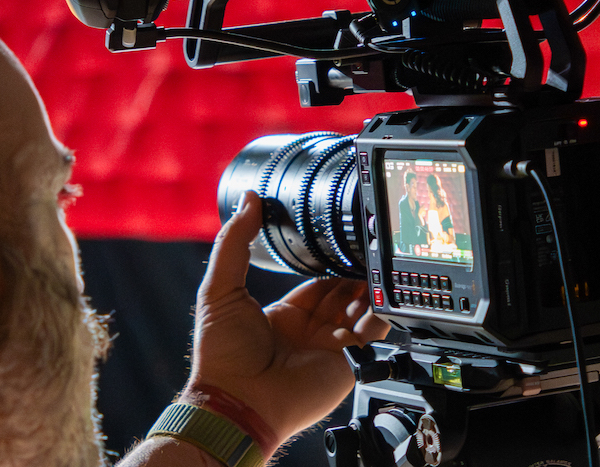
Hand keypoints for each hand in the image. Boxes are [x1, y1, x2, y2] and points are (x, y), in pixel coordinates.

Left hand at [187, 191, 388, 452]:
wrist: (237, 399)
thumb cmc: (222, 353)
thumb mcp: (220, 288)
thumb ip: (233, 242)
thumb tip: (248, 200)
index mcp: (285, 315)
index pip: (317, 283)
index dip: (328, 264)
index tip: (337, 244)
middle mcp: (310, 331)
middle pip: (343, 294)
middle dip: (353, 275)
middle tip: (361, 254)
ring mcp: (330, 347)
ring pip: (362, 310)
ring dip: (367, 290)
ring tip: (369, 272)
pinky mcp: (348, 363)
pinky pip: (373, 334)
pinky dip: (380, 314)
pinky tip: (376, 297)